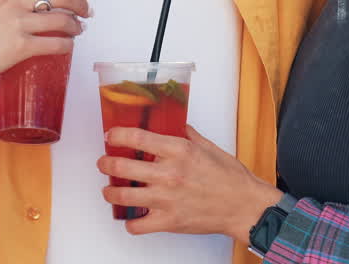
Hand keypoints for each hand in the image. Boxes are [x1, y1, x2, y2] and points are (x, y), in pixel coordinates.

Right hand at [0, 0, 89, 84]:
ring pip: (62, 20)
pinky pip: (55, 43)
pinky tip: (68, 45)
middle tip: (86, 10)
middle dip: (80, 3)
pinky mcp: (20, 46)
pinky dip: (67, 45)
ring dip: (76, 25)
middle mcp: (15, 0)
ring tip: (78, 29)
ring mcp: (18, 23)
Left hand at [97, 125, 281, 241]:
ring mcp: (167, 199)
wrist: (244, 206)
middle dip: (106, 163)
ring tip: (109, 189)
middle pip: (121, 165)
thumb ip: (187, 135)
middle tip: (104, 162)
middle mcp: (169, 173)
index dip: (117, 135)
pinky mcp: (169, 221)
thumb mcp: (209, 147)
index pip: (136, 138)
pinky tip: (132, 216)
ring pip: (123, 195)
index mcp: (178, 151)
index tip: (111, 136)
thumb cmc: (230, 178)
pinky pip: (137, 224)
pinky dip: (130, 222)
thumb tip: (175, 125)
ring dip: (110, 191)